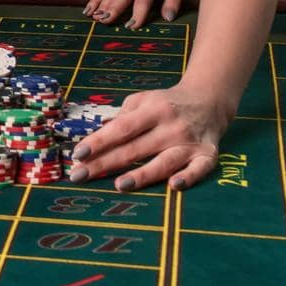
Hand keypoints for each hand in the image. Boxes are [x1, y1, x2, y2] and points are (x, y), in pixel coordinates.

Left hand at [68, 83, 231, 192]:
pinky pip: (199, 170)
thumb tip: (98, 136)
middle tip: (80, 176)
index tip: (77, 154)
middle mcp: (171, 126)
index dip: (99, 141)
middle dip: (106, 163)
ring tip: (120, 185)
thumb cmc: (166, 103)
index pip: (122, 128)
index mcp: (152, 109)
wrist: (208, 100)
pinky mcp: (207, 155)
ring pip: (164, 162)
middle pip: (135, 148)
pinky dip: (188, 178)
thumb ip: (123, 117)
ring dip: (142, 175)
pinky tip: (174, 186)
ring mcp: (189, 142)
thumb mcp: (143, 100)